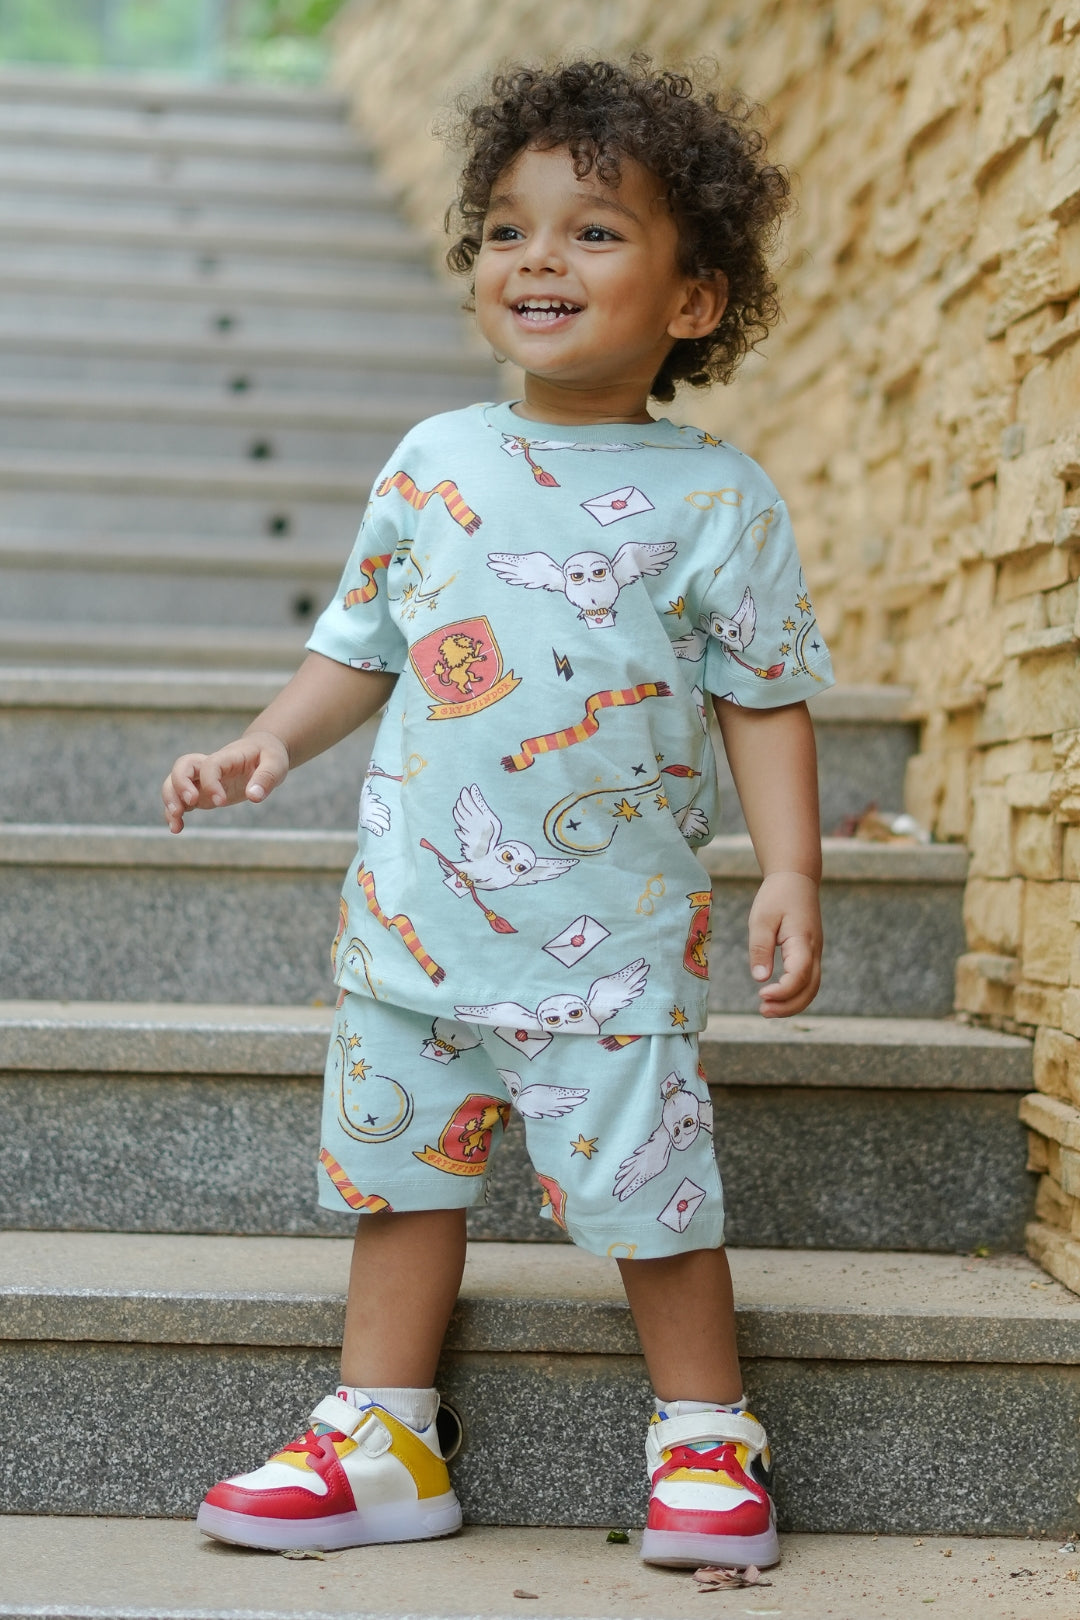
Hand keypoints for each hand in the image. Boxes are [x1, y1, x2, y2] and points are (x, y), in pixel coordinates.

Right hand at [161, 730, 289, 832]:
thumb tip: (254, 796)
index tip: (221, 802)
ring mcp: (202, 779)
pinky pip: (181, 800)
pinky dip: (174, 813)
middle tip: (191, 803)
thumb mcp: (276, 764)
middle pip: (181, 767)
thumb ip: (266, 778)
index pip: (209, 765)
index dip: (210, 782)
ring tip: (175, 824)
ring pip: (174, 783)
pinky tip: (177, 828)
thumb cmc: (269, 755)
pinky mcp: (201, 793)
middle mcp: (208, 766)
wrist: (261, 751)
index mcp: (227, 757)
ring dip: (170, 801)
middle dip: (179, 786)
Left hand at [746, 870, 821, 1016]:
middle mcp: (814, 951)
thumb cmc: (777, 896)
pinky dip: (795, 994)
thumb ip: (760, 948)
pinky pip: (808, 981)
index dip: (783, 991)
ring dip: (792, 1003)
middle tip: (762, 1011)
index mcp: (803, 940)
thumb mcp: (761, 919)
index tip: (761, 995)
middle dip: (788, 1005)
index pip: (799, 975)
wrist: (796, 878)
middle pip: (810, 989)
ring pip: (812, 988)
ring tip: (766, 1009)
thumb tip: (759, 978)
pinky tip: (776, 998)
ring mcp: (815, 953)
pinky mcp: (810, 954)